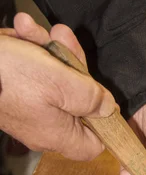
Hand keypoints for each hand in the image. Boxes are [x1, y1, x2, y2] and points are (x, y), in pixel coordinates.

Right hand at [0, 13, 114, 160]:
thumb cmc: (9, 77)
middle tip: (62, 39)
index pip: (93, 145)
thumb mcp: (61, 83)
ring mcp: (27, 111)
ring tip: (30, 30)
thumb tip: (108, 108)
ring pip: (52, 81)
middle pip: (75, 102)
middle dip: (71, 66)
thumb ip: (90, 97)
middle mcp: (44, 127)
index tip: (101, 94)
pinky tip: (20, 31)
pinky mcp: (13, 93)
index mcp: (59, 134)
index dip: (103, 122)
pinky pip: (30, 74)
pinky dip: (27, 50)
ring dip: (45, 50)